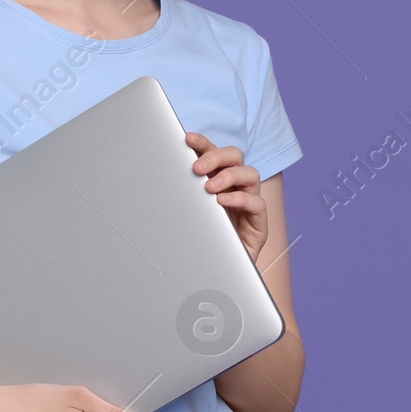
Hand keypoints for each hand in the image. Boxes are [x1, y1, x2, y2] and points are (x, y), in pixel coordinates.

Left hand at [185, 132, 267, 264]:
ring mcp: (248, 203)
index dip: (203, 143)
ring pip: (250, 174)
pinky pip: (257, 203)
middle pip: (235, 156)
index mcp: (217, 180)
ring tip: (210, 188)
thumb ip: (178, 196)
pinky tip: (223, 202)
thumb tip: (152, 181)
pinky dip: (240, 199)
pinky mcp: (258, 223)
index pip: (214, 153)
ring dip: (229, 176)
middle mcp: (235, 187)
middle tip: (198, 168)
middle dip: (216, 157)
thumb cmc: (198, 240)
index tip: (187, 138)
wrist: (214, 273)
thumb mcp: (185, 214)